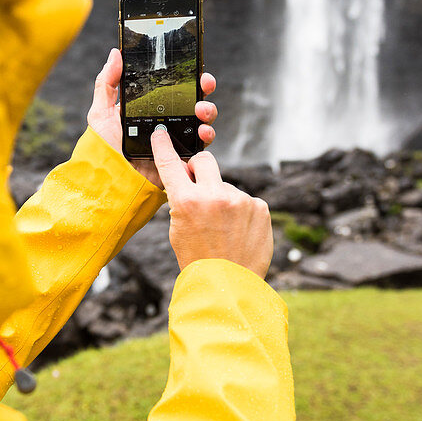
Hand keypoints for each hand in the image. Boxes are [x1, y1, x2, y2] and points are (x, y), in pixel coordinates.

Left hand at [87, 48, 217, 188]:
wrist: (112, 181)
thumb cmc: (103, 149)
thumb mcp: (101, 113)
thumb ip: (106, 83)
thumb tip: (115, 54)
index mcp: (149, 108)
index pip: (172, 88)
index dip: (187, 77)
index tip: (195, 68)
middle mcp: (165, 122)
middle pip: (192, 100)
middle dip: (204, 90)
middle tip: (204, 84)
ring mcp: (175, 139)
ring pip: (201, 120)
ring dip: (208, 111)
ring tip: (201, 111)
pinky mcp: (182, 157)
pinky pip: (201, 145)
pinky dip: (207, 136)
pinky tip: (203, 132)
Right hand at [150, 126, 272, 277]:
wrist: (228, 286)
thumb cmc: (198, 260)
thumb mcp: (178, 229)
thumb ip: (183, 201)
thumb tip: (190, 180)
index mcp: (187, 201)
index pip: (171, 164)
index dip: (164, 146)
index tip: (161, 133)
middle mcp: (214, 195)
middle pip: (204, 161)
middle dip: (198, 169)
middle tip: (198, 185)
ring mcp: (240, 200)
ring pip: (226, 186)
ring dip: (223, 200)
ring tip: (224, 230)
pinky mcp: (260, 207)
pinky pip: (246, 201)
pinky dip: (242, 212)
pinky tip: (239, 232)